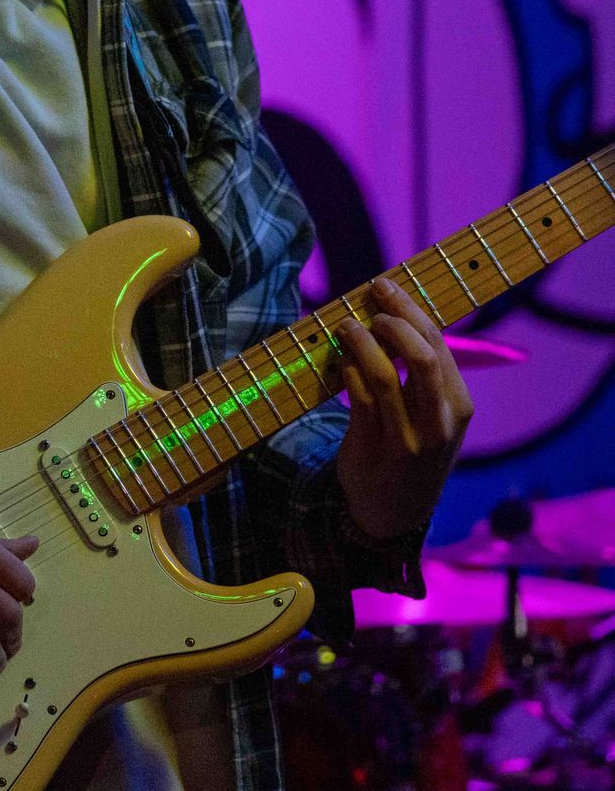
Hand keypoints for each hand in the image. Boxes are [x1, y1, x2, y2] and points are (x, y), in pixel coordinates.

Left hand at [335, 277, 473, 539]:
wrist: (394, 512)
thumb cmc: (412, 448)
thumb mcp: (434, 416)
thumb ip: (424, 374)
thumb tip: (392, 312)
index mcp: (458, 407)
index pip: (440, 345)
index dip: (410, 309)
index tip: (385, 285)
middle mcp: (439, 423)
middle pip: (423, 357)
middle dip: (395, 318)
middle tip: (370, 300)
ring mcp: (407, 439)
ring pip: (385, 376)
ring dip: (362, 341)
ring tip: (345, 324)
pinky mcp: (373, 450)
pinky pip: (358, 400)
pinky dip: (348, 370)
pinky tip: (340, 357)